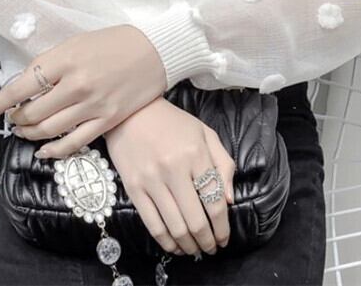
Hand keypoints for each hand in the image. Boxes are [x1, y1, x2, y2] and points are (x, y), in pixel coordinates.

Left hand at [0, 24, 167, 156]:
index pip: (22, 86)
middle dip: (16, 118)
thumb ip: (52, 62)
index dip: (0, 101)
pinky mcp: (107, 119)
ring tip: (24, 130)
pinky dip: (54, 150)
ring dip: (30, 134)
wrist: (155, 50)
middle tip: (12, 118)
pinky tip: (44, 149)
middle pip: (33, 112)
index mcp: (66, 59)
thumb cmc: (114, 42)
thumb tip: (26, 84)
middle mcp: (76, 84)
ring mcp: (93, 104)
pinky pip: (74, 143)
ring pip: (49, 130)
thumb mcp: (77, 42)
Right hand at [104, 96, 235, 257]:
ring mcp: (151, 180)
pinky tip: (174, 245)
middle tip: (211, 248)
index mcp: (195, 154)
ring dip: (188, 245)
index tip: (224, 237)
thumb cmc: (172, 123)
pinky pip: (152, 224)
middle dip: (207, 241)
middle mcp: (174, 169)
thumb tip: (229, 200)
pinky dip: (166, 242)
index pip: (214, 200)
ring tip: (194, 249)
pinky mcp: (133, 188)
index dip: (222, 226)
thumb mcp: (204, 133)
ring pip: (175, 227)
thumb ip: (223, 164)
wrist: (131, 112)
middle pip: (196, 220)